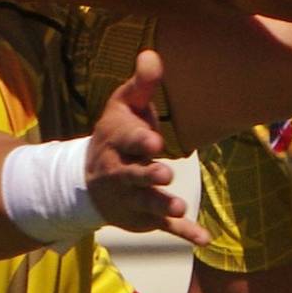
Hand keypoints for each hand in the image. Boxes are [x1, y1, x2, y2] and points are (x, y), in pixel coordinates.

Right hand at [87, 51, 211, 245]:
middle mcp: (121, 172)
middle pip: (134, 175)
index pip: (128, 141)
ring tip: (180, 207)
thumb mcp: (124, 106)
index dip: (140, 141)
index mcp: (117, 142)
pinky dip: (183, 233)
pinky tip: (204, 239)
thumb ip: (142, 84)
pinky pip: (163, 227)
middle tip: (164, 173)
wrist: (88, 179)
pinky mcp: (143, 217)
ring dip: (162, 205)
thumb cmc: (115, 134)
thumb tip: (152, 54)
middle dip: (147, 175)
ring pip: (147, 203)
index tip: (154, 141)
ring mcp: (132, 197)